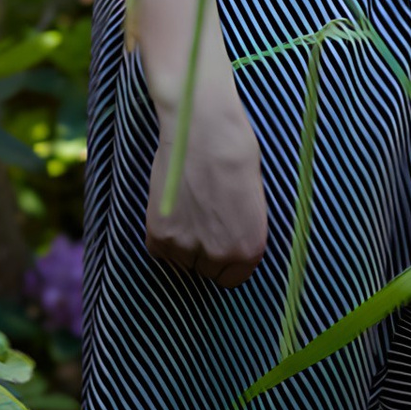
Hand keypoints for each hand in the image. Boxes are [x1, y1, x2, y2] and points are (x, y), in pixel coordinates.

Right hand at [145, 85, 269, 281]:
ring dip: (181, 241)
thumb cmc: (234, 154)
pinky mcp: (159, 236)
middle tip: (200, 218)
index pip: (232, 278)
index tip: (218, 241)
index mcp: (250, 249)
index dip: (224, 259)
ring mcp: (186, 248)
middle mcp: (220, 255)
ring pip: (180, 260)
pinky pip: (158, 249)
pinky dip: (163, 233)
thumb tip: (226, 241)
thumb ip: (239, 231)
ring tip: (187, 207)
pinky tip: (172, 206)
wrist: (203, 131)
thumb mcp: (252, 202)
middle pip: (205, 271)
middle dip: (201, 250)